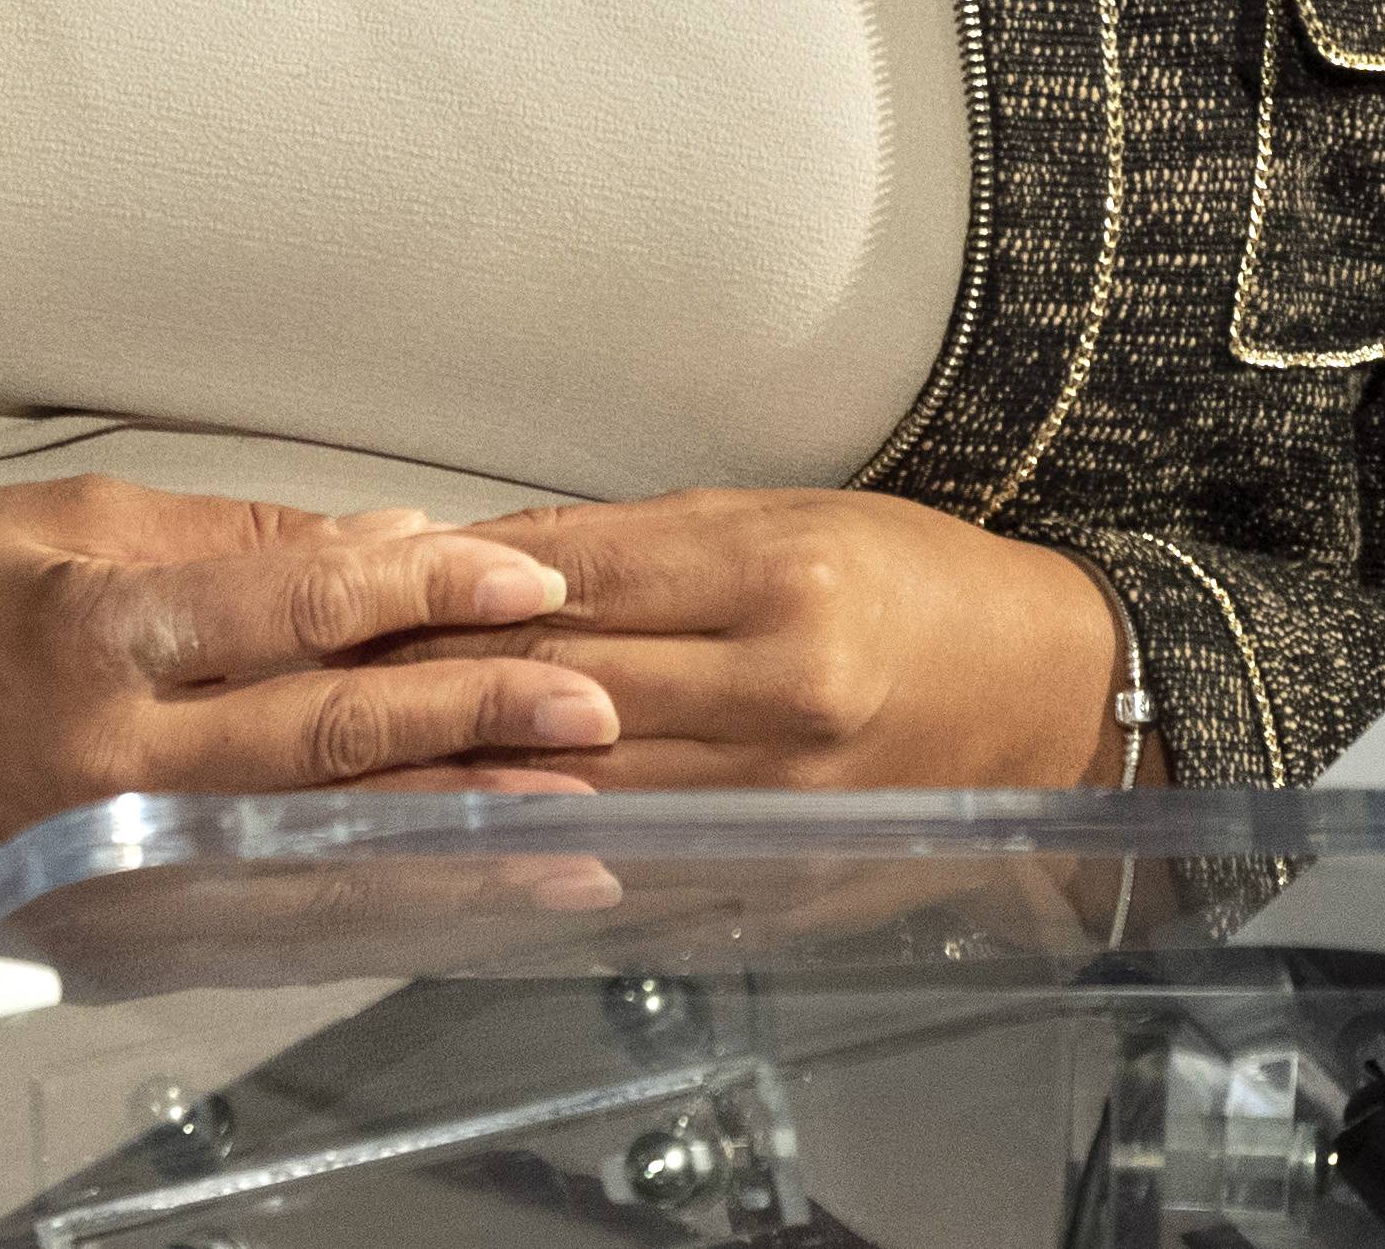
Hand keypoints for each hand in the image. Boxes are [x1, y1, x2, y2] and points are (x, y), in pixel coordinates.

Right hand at [0, 481, 616, 906]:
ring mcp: (119, 849)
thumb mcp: (81, 519)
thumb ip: (244, 543)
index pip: (299, 609)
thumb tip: (394, 549)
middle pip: (330, 740)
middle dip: (476, 723)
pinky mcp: (119, 905)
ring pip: (320, 837)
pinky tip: (456, 887)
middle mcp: (115, 756)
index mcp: (104, 631)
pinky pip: (268, 900)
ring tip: (576, 822)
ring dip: (455, 831)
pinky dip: (374, 892)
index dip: (428, 596)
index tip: (530, 584)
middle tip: (594, 707)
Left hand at [369, 488, 1121, 790]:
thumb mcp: (787, 517)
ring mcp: (781, 794)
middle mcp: (779, 689)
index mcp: (778, 578)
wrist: (1053, 697)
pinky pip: (641, 860)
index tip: (366, 586)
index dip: (455, 588)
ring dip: (468, 775)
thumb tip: (495, 558)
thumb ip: (640, 544)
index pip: (573, 582)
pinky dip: (552, 848)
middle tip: (331, 673)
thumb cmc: (920, 587)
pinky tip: (477, 840)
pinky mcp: (785, 867)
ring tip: (368, 759)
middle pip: (561, 685)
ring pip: (581, 784)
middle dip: (434, 680)